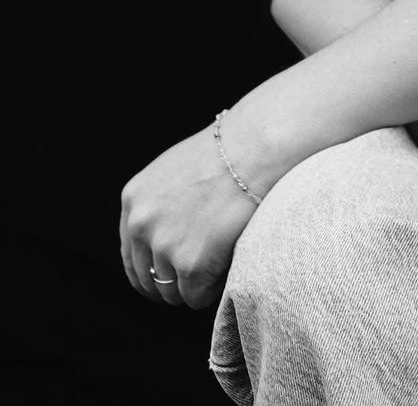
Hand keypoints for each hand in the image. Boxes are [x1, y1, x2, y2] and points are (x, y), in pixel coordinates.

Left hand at [120, 124, 258, 308]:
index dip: (153, 269)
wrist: (254, 150)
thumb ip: (161, 202)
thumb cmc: (227, 152)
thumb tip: (166, 232)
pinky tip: (228, 265)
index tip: (172, 275)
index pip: (132, 255)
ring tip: (220, 261)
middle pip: (149, 280)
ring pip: (172, 293)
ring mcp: (164, 246)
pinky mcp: (190, 265)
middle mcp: (141, 224)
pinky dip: (213, 289)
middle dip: (174, 281)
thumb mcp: (176, 169)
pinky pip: (196, 298)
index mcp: (134, 199)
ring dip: (195, 285)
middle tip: (202, 270)